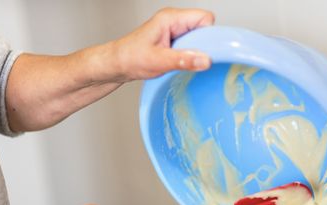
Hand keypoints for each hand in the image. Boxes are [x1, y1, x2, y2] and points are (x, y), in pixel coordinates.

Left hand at [90, 8, 214, 83]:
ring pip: (199, 39)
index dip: (209, 34)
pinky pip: (192, 46)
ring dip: (195, 53)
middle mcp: (174, 21)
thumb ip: (183, 61)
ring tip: (180, 62)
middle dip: (202, 45)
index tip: (205, 51)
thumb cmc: (130, 58)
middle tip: (190, 60)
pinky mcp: (174, 41)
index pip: (205, 18)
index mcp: (171, 18)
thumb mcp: (158, 61)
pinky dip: (190, 57)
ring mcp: (175, 31)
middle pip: (204, 28)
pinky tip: (179, 64)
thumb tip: (205, 60)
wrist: (117, 65)